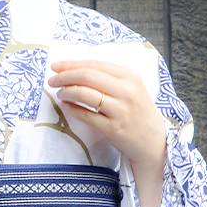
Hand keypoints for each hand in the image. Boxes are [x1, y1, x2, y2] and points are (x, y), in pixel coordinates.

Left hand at [46, 58, 167, 175]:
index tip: (56, 66)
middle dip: (65, 76)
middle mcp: (126, 90)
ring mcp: (120, 110)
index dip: (71, 64)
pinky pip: (86, 115)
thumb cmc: (139, 112)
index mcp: (129, 75)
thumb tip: (77, 69)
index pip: (94, 64)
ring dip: (67, 92)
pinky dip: (72, 109)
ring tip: (60, 94)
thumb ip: (109, 77)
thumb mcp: (132, 87)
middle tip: (52, 80)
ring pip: (85, 94)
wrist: (154, 141)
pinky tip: (66, 106)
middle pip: (87, 76)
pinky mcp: (113, 129)